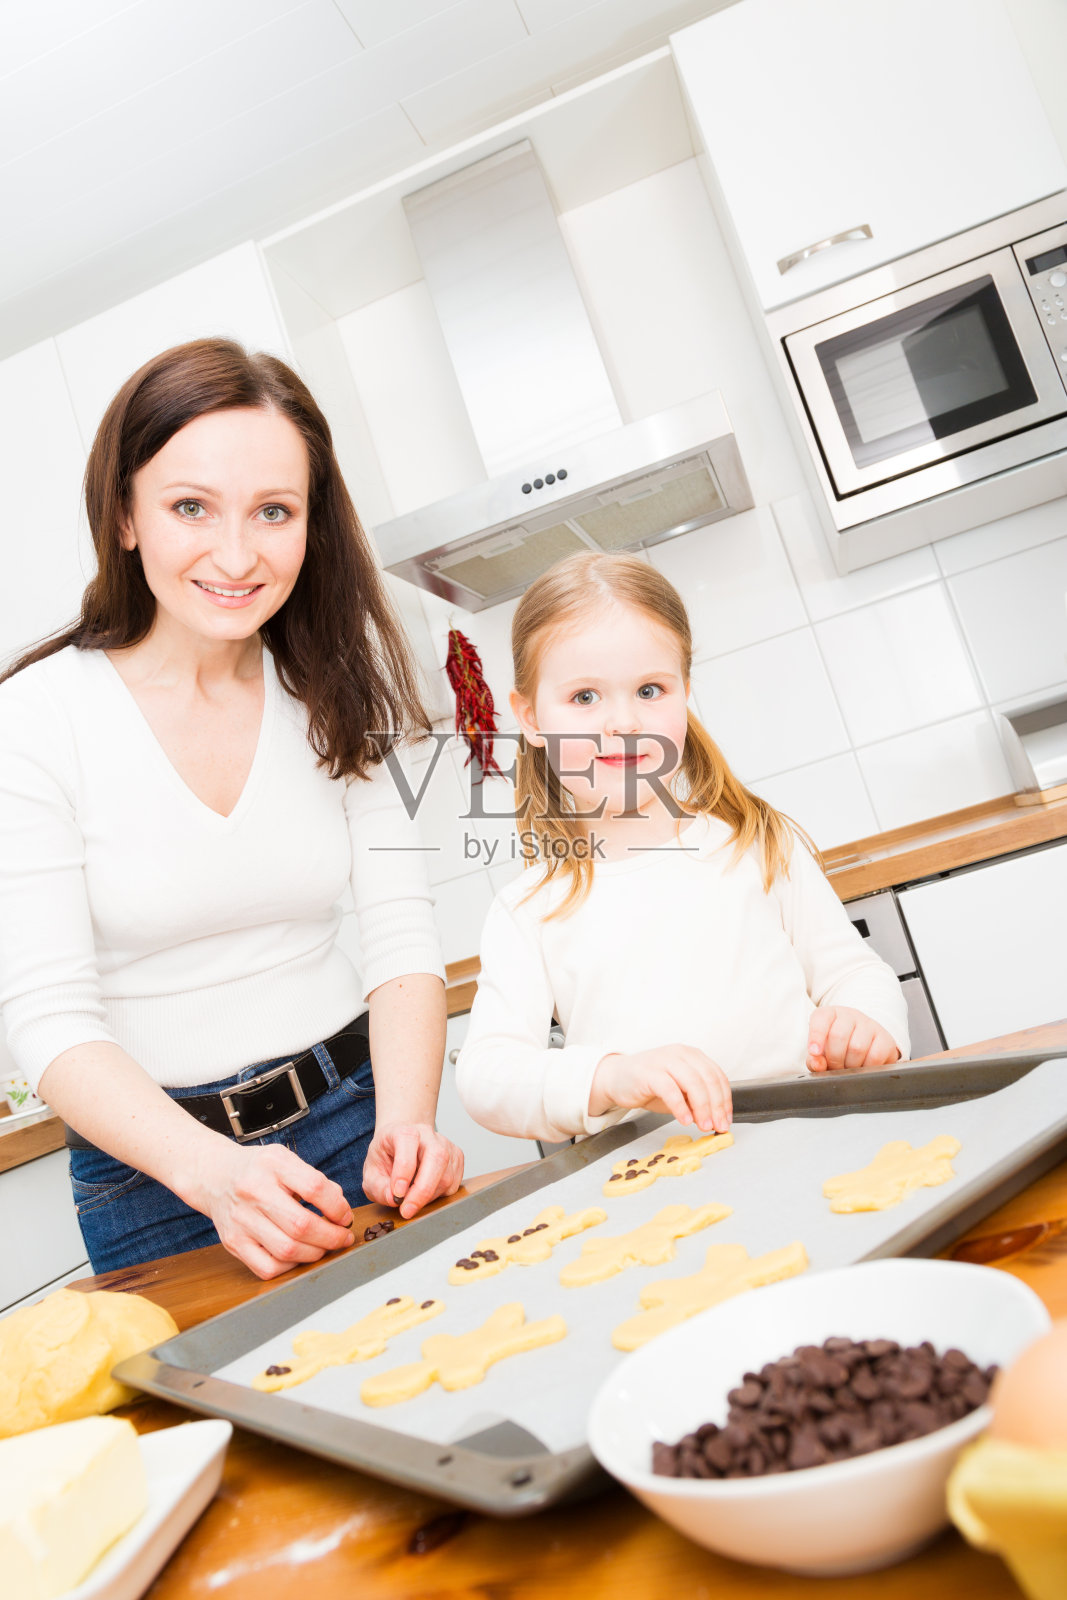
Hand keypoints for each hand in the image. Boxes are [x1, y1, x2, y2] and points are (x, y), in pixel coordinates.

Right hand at [187, 1140, 354, 1279]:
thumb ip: (314, 1180)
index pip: (314, 1188)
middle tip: (343, 1237)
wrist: (214, 1176)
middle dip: (332, 1237)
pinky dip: (290, 1266)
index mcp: (272, 1164)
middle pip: (301, 1225)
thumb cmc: (257, 1169)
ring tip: (324, 1246)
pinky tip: (298, 1255)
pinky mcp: (233, 1242)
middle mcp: (254, 1191)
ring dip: (315, 1254)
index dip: (337, 1206)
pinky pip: (268, 1267)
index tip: (345, 1215)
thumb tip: (340, 1208)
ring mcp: (241, 1220)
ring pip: (287, 1250)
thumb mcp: (285, 1160)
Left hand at [362, 1123, 464, 1218]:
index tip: (397, 1194)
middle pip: (436, 1157)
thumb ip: (378, 1187)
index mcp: (402, 1131)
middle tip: (407, 1210)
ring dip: (429, 1196)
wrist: (400, 1145)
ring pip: (446, 1175)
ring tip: (411, 1200)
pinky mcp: (457, 1158)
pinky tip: (425, 1192)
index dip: (403, 1171)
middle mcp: (427, 1134)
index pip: (408, 1143)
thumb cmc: (386, 1156)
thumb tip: (394, 1199)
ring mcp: (445, 1144)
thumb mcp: (372, 1172)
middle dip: (423, 1189)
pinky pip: (453, 1183)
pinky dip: (438, 1195)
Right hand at [589, 1046, 731, 1132]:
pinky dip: (680, 1107)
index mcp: (692, 1056)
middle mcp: (680, 1054)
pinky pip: (670, 1090)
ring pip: (693, 1083)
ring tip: (704, 1126)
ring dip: (702, 1107)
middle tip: (718, 1126)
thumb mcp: (679, 1093)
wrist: (616, 1079)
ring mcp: (664, 1060)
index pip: (717, 1077)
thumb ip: (696, 1102)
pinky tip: (685, 1120)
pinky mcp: (649, 1072)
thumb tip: (715, 1120)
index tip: (726, 1120)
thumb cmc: (649, 1085)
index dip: (725, 1101)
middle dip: (716, 1106)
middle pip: (708, 1080)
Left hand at [806, 1006, 900, 1072]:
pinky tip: (863, 1067)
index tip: (814, 1052)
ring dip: (850, 1065)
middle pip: (838, 1036)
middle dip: (834, 1059)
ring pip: (857, 1047)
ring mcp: (869, 1024)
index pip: (821, 1018)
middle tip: (835, 1067)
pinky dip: (867, 1067)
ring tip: (849, 1068)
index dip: (816, 1036)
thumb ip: (815, 1059)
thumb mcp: (822, 1052)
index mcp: (830, 1014)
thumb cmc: (838, 1048)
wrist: (866, 1046)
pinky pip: (875, 1056)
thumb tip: (817, 1064)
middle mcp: (850, 1015)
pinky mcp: (885, 1038)